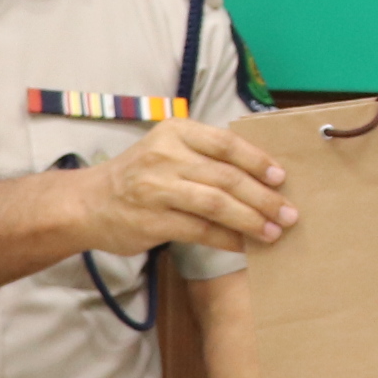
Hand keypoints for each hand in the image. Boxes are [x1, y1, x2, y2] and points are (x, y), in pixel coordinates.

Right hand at [73, 118, 295, 256]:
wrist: (87, 203)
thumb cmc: (139, 176)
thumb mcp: (168, 150)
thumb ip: (206, 156)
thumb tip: (263, 176)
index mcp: (176, 132)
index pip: (226, 144)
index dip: (258, 161)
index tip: (282, 178)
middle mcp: (165, 156)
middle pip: (227, 177)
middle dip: (264, 198)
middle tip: (289, 213)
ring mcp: (156, 189)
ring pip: (216, 204)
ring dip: (251, 220)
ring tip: (274, 232)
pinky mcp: (152, 220)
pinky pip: (200, 230)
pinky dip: (227, 239)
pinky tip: (244, 245)